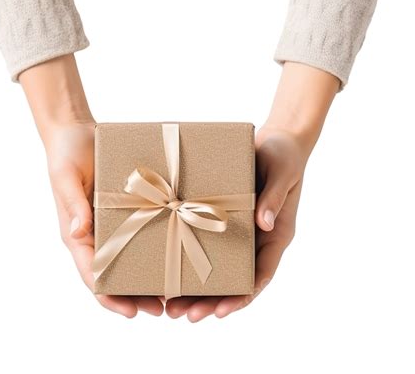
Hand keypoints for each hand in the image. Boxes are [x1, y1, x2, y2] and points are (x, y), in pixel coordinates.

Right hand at [44, 121, 164, 317]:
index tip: (130, 312)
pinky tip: (174, 251)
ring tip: (172, 291)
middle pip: (114, 272)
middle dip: (134, 294)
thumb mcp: (65, 175)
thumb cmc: (66, 152)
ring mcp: (110, 221)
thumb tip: (80, 232)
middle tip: (162, 308)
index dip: (108, 295)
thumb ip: (72, 203)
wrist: (77, 130)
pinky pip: (140, 230)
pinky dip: (153, 246)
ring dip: (147, 275)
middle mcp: (95, 232)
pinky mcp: (125, 207)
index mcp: (77, 232)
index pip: (90, 273)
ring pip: (129, 257)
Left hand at [165, 127, 305, 320]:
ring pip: (220, 266)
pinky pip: (208, 241)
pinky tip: (171, 267)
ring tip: (170, 304)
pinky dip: (192, 257)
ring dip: (197, 287)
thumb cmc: (284, 155)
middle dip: (211, 301)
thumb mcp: (282, 173)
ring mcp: (240, 229)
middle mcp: (257, 237)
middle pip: (235, 279)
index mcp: (276, 234)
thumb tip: (264, 224)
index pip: (261, 274)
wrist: (276, 139)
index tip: (220, 312)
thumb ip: (274, 198)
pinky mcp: (224, 215)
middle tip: (182, 315)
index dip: (242, 296)